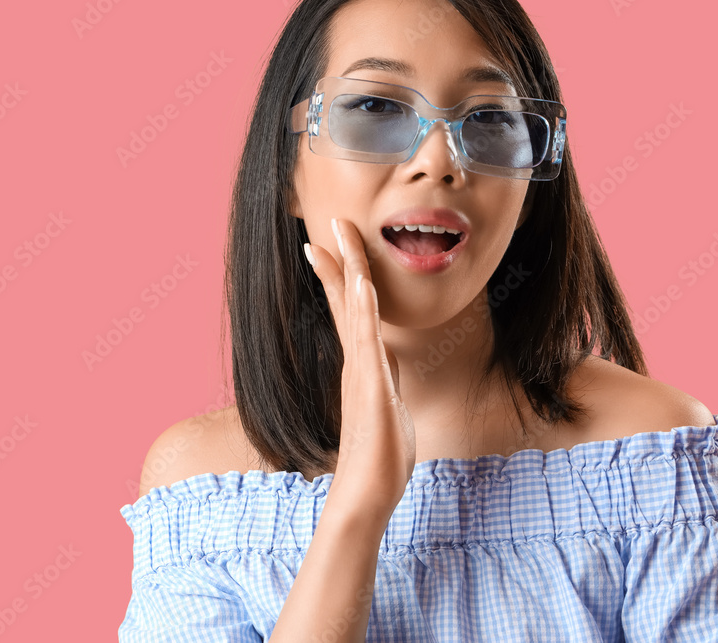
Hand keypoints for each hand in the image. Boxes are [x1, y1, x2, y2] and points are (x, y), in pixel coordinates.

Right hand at [305, 217, 416, 519]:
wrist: (366, 495)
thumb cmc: (379, 459)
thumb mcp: (387, 411)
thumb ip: (382, 386)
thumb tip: (383, 377)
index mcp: (362, 364)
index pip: (349, 310)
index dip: (340, 275)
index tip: (330, 245)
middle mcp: (357, 362)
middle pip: (346, 301)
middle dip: (339, 259)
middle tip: (330, 222)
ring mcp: (361, 373)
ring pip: (353, 312)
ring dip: (348, 271)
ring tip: (341, 237)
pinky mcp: (370, 389)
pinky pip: (367, 343)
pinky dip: (364, 311)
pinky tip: (362, 285)